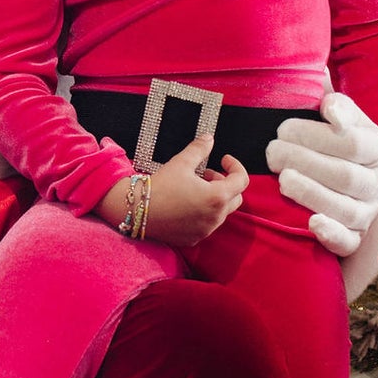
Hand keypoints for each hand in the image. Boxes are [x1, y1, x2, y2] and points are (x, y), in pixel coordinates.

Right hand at [130, 138, 248, 250]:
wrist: (136, 211)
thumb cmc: (159, 186)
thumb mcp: (180, 162)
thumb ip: (199, 149)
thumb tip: (209, 139)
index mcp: (217, 197)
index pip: (242, 180)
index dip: (235, 166)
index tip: (224, 159)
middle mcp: (215, 217)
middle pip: (235, 198)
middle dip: (225, 183)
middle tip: (206, 174)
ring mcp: (205, 230)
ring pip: (221, 212)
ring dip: (214, 198)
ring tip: (193, 187)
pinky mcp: (194, 239)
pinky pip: (207, 224)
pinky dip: (203, 212)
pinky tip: (186, 203)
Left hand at [268, 89, 377, 258]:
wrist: (347, 172)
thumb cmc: (338, 141)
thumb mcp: (345, 118)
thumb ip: (339, 107)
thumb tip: (332, 112)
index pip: (351, 144)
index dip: (315, 136)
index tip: (283, 129)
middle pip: (345, 176)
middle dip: (304, 163)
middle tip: (273, 152)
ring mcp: (369, 213)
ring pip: (345, 209)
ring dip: (310, 194)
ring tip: (283, 179)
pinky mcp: (355, 237)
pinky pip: (348, 242)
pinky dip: (331, 235)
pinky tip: (312, 223)